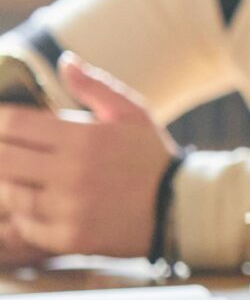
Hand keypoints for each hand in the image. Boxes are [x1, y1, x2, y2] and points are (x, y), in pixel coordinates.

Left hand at [0, 54, 176, 257]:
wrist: (181, 209)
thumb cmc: (151, 158)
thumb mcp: (133, 114)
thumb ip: (96, 86)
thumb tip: (66, 62)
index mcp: (83, 138)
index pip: (13, 123)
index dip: (1, 121)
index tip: (7, 127)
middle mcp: (72, 173)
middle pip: (2, 158)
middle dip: (1, 153)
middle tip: (12, 154)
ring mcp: (69, 208)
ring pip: (9, 194)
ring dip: (11, 185)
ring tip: (28, 180)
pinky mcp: (70, 237)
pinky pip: (26, 225)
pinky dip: (26, 216)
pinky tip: (42, 207)